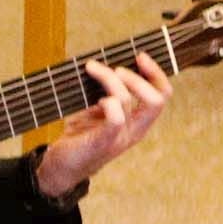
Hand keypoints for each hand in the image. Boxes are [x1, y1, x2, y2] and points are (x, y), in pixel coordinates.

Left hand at [34, 53, 170, 198]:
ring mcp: (120, 138)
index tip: (140, 56)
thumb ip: (107, 94)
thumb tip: (105, 64)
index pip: (162, 96)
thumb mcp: (97, 112)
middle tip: (116, 69)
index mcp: (138, 122)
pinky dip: (108, 103)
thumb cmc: (80, 136)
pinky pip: (115, 119)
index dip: (156, 73)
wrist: (61, 167)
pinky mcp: (103, 143)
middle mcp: (135, 130)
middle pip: (156, 100)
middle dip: (138, 78)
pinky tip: (97, 100)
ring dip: (110, 79)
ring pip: (127, 100)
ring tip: (92, 69)